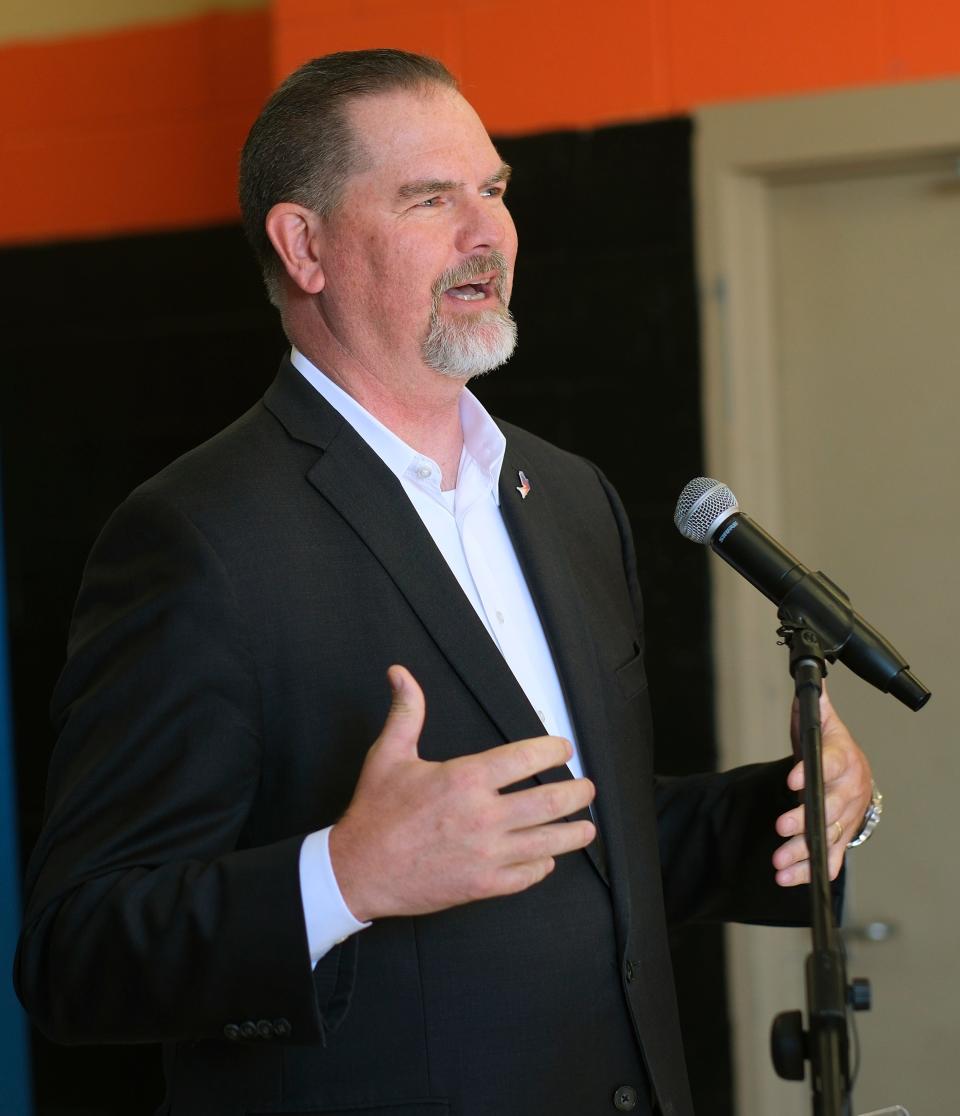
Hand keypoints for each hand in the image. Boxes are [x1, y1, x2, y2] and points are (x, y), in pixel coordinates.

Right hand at [328, 665, 595, 921]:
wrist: (357, 870)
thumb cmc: (375, 814)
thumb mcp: (389, 754)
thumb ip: (406, 712)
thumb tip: (401, 674)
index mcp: (466, 779)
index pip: (527, 758)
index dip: (553, 750)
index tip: (563, 749)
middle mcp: (483, 816)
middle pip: (550, 801)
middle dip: (577, 793)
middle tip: (586, 788)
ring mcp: (487, 854)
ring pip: (548, 842)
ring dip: (573, 833)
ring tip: (586, 827)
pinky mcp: (483, 886)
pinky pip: (527, 876)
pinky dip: (542, 866)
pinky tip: (547, 859)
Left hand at [772, 686, 872, 885]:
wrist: (854, 773)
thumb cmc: (832, 746)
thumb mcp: (822, 721)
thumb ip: (814, 705)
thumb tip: (810, 676)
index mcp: (845, 758)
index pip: (831, 763)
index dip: (813, 771)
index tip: (793, 779)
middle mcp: (850, 791)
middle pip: (830, 807)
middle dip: (805, 819)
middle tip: (781, 827)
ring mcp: (847, 817)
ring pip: (829, 837)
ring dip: (804, 852)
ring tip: (778, 863)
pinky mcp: (841, 838)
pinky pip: (830, 858)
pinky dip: (810, 870)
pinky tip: (788, 878)